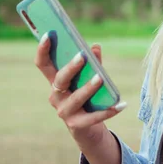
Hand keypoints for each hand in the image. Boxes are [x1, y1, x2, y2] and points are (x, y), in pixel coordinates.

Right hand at [34, 36, 126, 151]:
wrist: (88, 128)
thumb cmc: (87, 96)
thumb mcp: (87, 78)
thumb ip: (93, 62)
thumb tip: (96, 46)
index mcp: (55, 81)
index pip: (43, 64)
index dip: (42, 50)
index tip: (47, 35)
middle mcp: (56, 96)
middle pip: (60, 79)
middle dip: (71, 67)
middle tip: (82, 56)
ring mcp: (64, 111)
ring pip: (76, 98)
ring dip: (88, 88)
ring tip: (100, 79)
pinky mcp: (76, 124)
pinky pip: (92, 117)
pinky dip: (107, 111)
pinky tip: (120, 105)